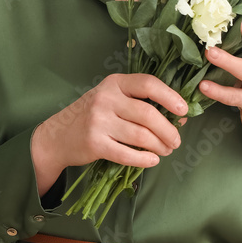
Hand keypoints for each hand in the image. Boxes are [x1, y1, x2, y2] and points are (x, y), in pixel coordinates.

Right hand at [31, 73, 187, 194]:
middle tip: (176, 141)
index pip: (147, 84)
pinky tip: (152, 160)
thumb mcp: (111, 99)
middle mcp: (105, 99)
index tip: (183, 110)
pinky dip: (144, 159)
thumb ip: (139, 102)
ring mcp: (98, 121)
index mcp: (114, 83)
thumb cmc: (92, 115)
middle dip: (168, 130)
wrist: (57, 136)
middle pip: (148, 114)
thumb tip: (179, 116)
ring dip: (159, 146)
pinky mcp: (95, 144)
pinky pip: (127, 154)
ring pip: (140, 136)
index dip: (169, 96)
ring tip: (166, 150)